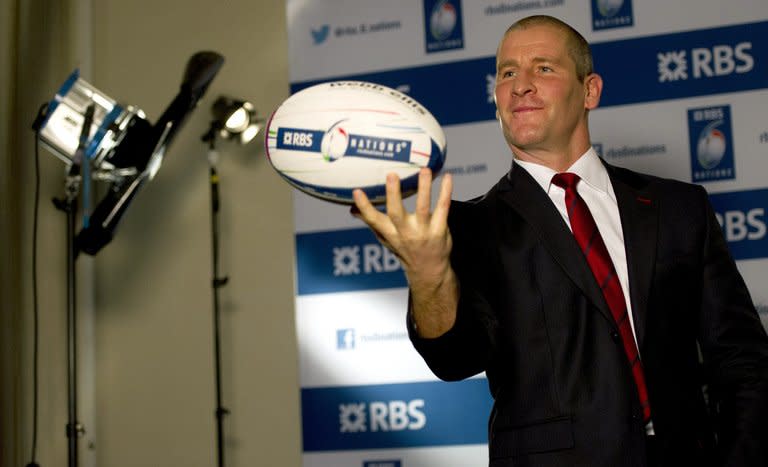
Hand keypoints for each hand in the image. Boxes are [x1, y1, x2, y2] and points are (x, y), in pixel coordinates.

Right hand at [351, 168, 452, 284]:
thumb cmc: (405, 249)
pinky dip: (445, 192)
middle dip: (393, 194)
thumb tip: (352, 209)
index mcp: (390, 234)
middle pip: (397, 213)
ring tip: (424, 171)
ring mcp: (423, 232)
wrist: (429, 271)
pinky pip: (443, 208)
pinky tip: (447, 177)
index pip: (374, 220)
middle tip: (391, 174)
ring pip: (423, 208)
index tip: (357, 192)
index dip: (365, 207)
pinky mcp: (440, 230)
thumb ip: (371, 221)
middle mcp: (405, 233)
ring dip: (424, 188)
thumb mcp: (386, 239)